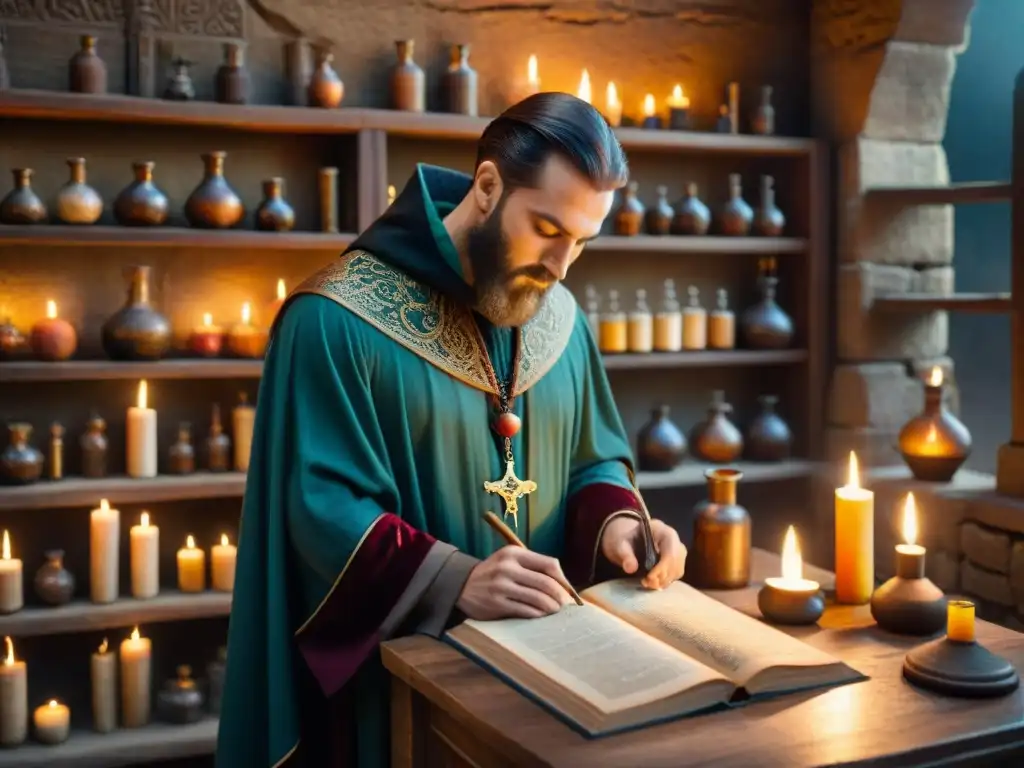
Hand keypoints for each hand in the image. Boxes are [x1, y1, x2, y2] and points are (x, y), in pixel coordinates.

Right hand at [456, 546, 573, 620]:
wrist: (461, 585)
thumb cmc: (493, 573)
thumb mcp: (509, 560)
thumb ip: (533, 567)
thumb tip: (563, 583)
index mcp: (514, 553)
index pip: (549, 564)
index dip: (563, 579)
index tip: (568, 590)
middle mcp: (508, 567)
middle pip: (546, 583)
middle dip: (560, 596)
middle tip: (566, 605)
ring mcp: (501, 586)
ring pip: (538, 598)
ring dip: (551, 607)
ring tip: (555, 611)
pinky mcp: (496, 603)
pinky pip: (526, 611)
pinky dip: (538, 614)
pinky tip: (541, 616)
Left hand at [601, 514, 685, 589]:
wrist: (631, 540)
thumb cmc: (628, 540)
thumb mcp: (622, 543)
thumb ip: (625, 554)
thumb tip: (631, 568)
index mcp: (664, 531)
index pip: (670, 550)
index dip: (663, 566)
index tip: (649, 577)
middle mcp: (675, 541)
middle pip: (676, 562)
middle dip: (662, 576)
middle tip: (646, 583)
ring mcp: (678, 552)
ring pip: (677, 570)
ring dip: (663, 581)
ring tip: (646, 583)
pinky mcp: (677, 562)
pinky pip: (675, 575)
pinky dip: (664, 582)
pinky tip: (652, 583)